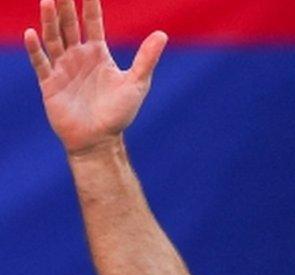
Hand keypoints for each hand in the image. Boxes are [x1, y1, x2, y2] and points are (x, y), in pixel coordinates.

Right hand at [24, 0, 166, 154]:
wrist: (100, 140)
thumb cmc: (119, 113)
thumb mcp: (136, 83)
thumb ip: (146, 58)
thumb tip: (162, 34)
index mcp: (98, 54)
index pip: (92, 22)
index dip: (90, 4)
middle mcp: (78, 57)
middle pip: (69, 25)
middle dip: (65, 6)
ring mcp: (63, 68)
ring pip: (54, 38)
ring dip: (50, 21)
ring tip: (47, 1)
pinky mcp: (50, 83)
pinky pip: (41, 62)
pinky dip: (36, 49)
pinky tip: (33, 34)